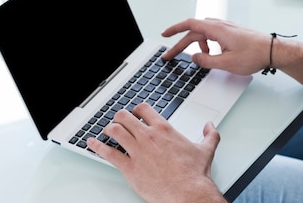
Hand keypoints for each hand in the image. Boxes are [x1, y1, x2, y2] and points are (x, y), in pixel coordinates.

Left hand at [87, 103, 225, 202]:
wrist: (187, 193)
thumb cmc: (194, 174)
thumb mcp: (206, 149)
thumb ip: (210, 134)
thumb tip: (211, 126)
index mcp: (164, 129)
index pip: (144, 109)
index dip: (137, 109)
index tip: (135, 113)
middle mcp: (148, 137)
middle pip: (125, 117)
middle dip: (120, 117)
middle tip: (118, 120)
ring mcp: (137, 151)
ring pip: (115, 131)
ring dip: (108, 129)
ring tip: (106, 130)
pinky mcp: (129, 168)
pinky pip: (108, 153)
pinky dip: (97, 147)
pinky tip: (92, 144)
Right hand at [161, 18, 269, 74]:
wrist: (273, 51)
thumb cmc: (254, 55)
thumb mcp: (226, 63)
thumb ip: (206, 61)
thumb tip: (194, 58)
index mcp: (216, 29)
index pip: (189, 25)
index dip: (175, 29)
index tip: (165, 34)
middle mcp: (220, 25)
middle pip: (194, 32)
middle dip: (181, 45)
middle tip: (170, 56)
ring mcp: (227, 28)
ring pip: (204, 35)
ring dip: (197, 46)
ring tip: (199, 59)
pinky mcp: (232, 33)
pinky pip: (213, 36)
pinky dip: (207, 45)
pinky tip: (212, 54)